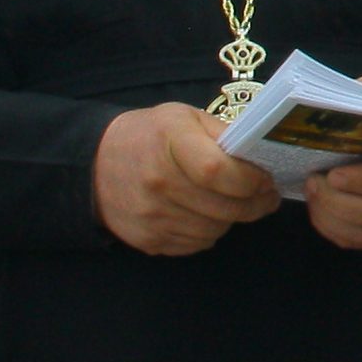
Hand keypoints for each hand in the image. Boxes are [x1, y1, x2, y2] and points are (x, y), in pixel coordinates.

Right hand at [95, 103, 282, 256]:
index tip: (265, 179)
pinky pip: (197, 243)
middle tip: (265, 196)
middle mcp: (157, 181)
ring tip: (234, 202)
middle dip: (254, 204)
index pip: (218, 171)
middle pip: (223, 207)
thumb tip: (261, 157)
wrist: (96, 164)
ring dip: (232, 219)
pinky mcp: (148, 240)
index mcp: (170, 141)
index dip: (250, 180)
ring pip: (215, 229)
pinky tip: (206, 213)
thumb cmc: (150, 136)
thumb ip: (223, 134)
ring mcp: (151, 216)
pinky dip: (209, 231)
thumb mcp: (185, 117)